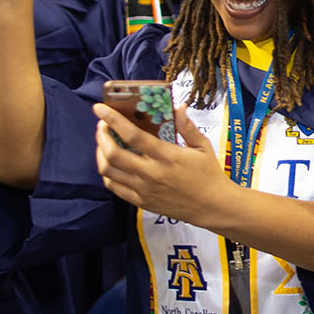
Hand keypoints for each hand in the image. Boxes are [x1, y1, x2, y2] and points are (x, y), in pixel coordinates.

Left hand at [94, 102, 228, 224]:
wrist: (212, 206)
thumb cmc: (209, 175)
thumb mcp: (203, 146)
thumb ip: (187, 126)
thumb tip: (178, 106)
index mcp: (167, 156)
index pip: (133, 136)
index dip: (113, 120)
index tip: (100, 108)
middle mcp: (152, 174)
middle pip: (113, 154)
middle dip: (101, 135)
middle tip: (102, 124)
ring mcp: (144, 189)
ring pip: (109, 171)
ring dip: (100, 153)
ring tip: (104, 142)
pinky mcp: (141, 202)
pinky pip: (114, 187)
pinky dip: (107, 173)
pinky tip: (110, 163)